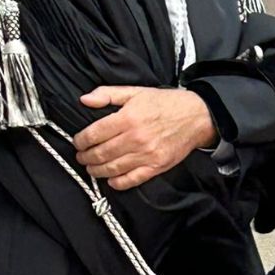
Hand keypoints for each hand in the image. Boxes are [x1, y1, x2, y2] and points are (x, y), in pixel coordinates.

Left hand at [73, 86, 217, 189]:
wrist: (196, 117)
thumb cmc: (166, 104)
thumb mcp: (136, 92)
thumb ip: (108, 94)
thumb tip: (85, 100)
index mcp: (128, 118)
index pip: (94, 134)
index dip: (80, 140)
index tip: (78, 142)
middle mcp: (136, 138)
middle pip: (100, 154)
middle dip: (85, 157)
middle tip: (81, 155)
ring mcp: (147, 155)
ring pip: (112, 169)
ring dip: (96, 170)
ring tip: (91, 167)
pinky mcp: (156, 167)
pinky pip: (131, 180)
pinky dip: (117, 182)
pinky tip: (111, 179)